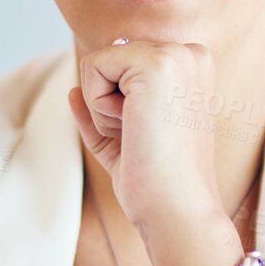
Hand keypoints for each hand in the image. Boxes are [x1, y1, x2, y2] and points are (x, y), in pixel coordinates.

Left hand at [68, 39, 233, 258]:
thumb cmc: (156, 183)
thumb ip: (102, 111)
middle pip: (109, 61)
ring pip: (98, 64)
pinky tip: (132, 129)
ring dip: (103, 109)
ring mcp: (175, 55)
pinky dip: (98, 107)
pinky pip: (91, 68)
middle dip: (110, 105)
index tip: (150, 136)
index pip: (123, 65)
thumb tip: (72, 90)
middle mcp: (190, 54)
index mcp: (192, 69)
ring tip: (140, 134)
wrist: (178, 211)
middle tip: (143, 138)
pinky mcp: (155, 63)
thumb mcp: (125, 139)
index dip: (120, 105)